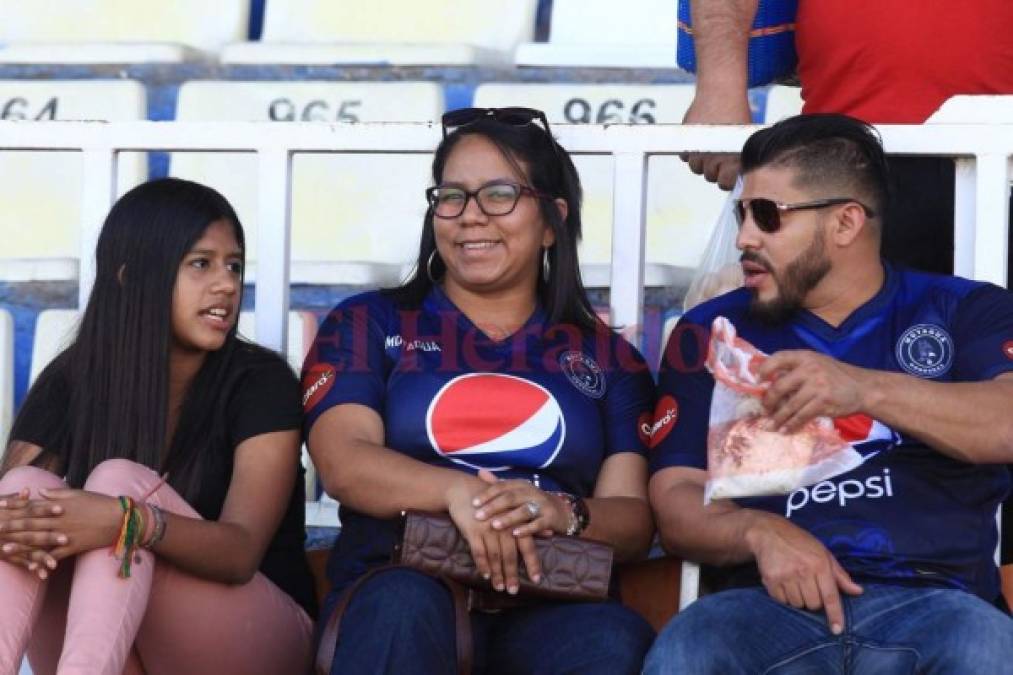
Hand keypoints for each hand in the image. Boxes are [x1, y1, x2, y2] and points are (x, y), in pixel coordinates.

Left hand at [0, 489, 123, 561]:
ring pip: (39, 542)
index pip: (31, 506)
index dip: (14, 506)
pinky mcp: (73, 547)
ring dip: (20, 546)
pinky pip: (55, 556)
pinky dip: (43, 562)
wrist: (120, 519)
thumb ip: (56, 493)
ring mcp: (65, 535)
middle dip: (10, 527)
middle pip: (30, 524)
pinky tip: (32, 567)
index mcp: (59, 506)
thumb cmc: (99, 502)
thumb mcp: (78, 493)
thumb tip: (38, 491)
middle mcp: (59, 521)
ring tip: (4, 550)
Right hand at [445, 476, 538, 594]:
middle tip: (514, 591)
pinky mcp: (473, 531)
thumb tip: (550, 534)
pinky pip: (479, 552)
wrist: (464, 490)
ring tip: (499, 588)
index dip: (532, 564)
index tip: (536, 580)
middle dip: (512, 575)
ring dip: (497, 574)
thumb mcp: (511, 510)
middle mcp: (504, 527)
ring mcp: (488, 529)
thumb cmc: (491, 502)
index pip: (527, 546)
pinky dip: (482, 565)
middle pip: (510, 555)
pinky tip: (485, 575)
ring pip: (495, 557)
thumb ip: (531, 524)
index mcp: (515, 522)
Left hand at [472, 470, 567, 537]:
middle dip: (493, 507)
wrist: (562, 511)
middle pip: (510, 498)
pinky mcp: (551, 518)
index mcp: (521, 484)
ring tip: (494, 525)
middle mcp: (532, 492)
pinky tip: (515, 534)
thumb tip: (480, 472)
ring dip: (508, 518)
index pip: (502, 486)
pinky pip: (538, 524)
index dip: (488, 494)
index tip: (473, 503)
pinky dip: (526, 529)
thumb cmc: (532, 502)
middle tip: (478, 516)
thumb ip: (498, 484)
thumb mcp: (517, 491)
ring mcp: (542, 505)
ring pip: (524, 510)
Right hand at [680, 92, 751, 189]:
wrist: (721, 93)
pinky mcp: (686, 143)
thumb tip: (736, 176)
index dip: (726, 179)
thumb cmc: (736, 114)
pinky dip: (690, 150)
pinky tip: (700, 138)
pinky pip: (684, 156)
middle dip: (714, 168)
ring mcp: (698, 152)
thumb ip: (740, 160)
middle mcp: (714, 159)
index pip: (725, 184)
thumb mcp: (746, 139)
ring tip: (710, 145)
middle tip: (720, 153)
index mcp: (732, 161)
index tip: (727, 172)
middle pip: (709, 176)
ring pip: (695, 168)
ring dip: (701, 160)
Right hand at [746, 512, 862, 634]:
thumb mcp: (823, 553)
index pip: (830, 596)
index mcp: (820, 565)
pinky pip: (782, 601)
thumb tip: (858, 591)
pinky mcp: (771, 580)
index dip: (835, 615)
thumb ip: (840, 575)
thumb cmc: (800, 543)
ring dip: (798, 599)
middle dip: (813, 600)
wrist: (769, 533)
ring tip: (794, 583)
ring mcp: (786, 576)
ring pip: (797, 604)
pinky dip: (784, 597)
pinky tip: (783, 583)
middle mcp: (803, 571)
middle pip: (813, 604)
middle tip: (808, 586)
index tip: (837, 630)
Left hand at [758, 350, 867, 432]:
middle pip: (779, 386)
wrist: (863, 388)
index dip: (764, 369)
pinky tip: (784, 430)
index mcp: (805, 357)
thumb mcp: (816, 363)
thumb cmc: (835, 376)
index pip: (778, 358)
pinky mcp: (823, 402)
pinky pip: (801, 416)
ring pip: (789, 405)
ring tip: (770, 425)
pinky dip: (791, 425)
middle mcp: (809, 369)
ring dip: (777, 418)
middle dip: (768, 401)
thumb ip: (796, 369)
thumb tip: (769, 381)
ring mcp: (817, 386)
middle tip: (764, 409)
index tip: (757, 381)